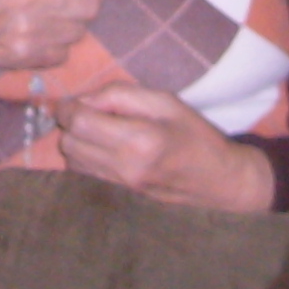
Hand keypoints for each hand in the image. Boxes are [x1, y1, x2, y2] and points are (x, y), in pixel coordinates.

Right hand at [0, 0, 102, 90]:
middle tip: (73, 4)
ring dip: (70, 27)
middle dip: (85, 4)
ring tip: (51, 22)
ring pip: (78, 32)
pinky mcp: (22, 56)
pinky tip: (37, 40)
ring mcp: (28, 29)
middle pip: (90, 6)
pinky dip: (55, 49)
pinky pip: (61, 54)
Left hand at [53, 81, 274, 211]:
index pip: (80, 122)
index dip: (69, 106)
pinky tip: (102, 145)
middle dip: (70, 123)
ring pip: (72, 160)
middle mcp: (125, 167)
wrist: (219, 180)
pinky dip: (83, 155)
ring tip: (96, 128)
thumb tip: (84, 99)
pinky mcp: (120, 193)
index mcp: (139, 140)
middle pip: (69, 143)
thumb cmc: (196, 134)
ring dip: (75, 140)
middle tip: (89, 110)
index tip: (76, 98)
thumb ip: (121, 94)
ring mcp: (121, 185)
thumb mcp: (166, 101)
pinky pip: (84, 172)